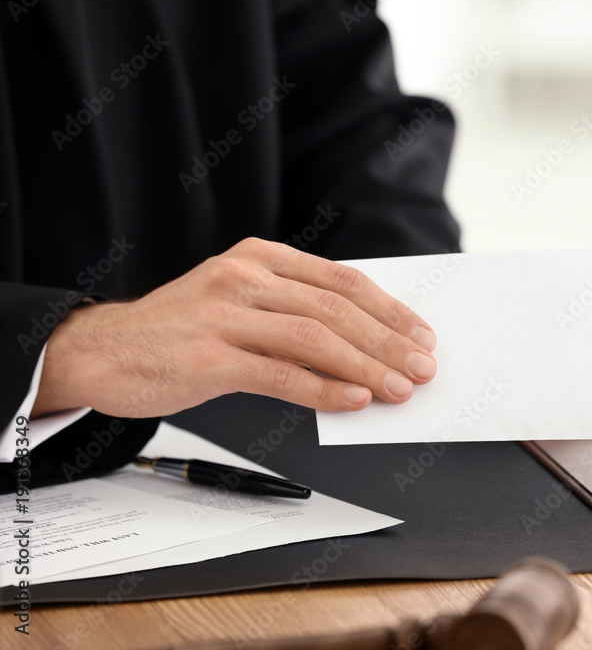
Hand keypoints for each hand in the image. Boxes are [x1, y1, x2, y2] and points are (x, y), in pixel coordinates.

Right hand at [33, 238, 438, 418]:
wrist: (102, 350)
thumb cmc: (180, 329)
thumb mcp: (238, 298)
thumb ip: (293, 311)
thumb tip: (362, 347)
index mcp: (260, 257)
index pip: (342, 280)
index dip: (389, 309)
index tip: (420, 335)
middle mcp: (245, 277)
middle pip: (336, 309)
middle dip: (388, 341)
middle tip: (422, 368)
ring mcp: (225, 315)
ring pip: (315, 338)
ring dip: (367, 366)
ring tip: (400, 388)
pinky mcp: (209, 356)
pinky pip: (281, 374)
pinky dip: (325, 389)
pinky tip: (355, 400)